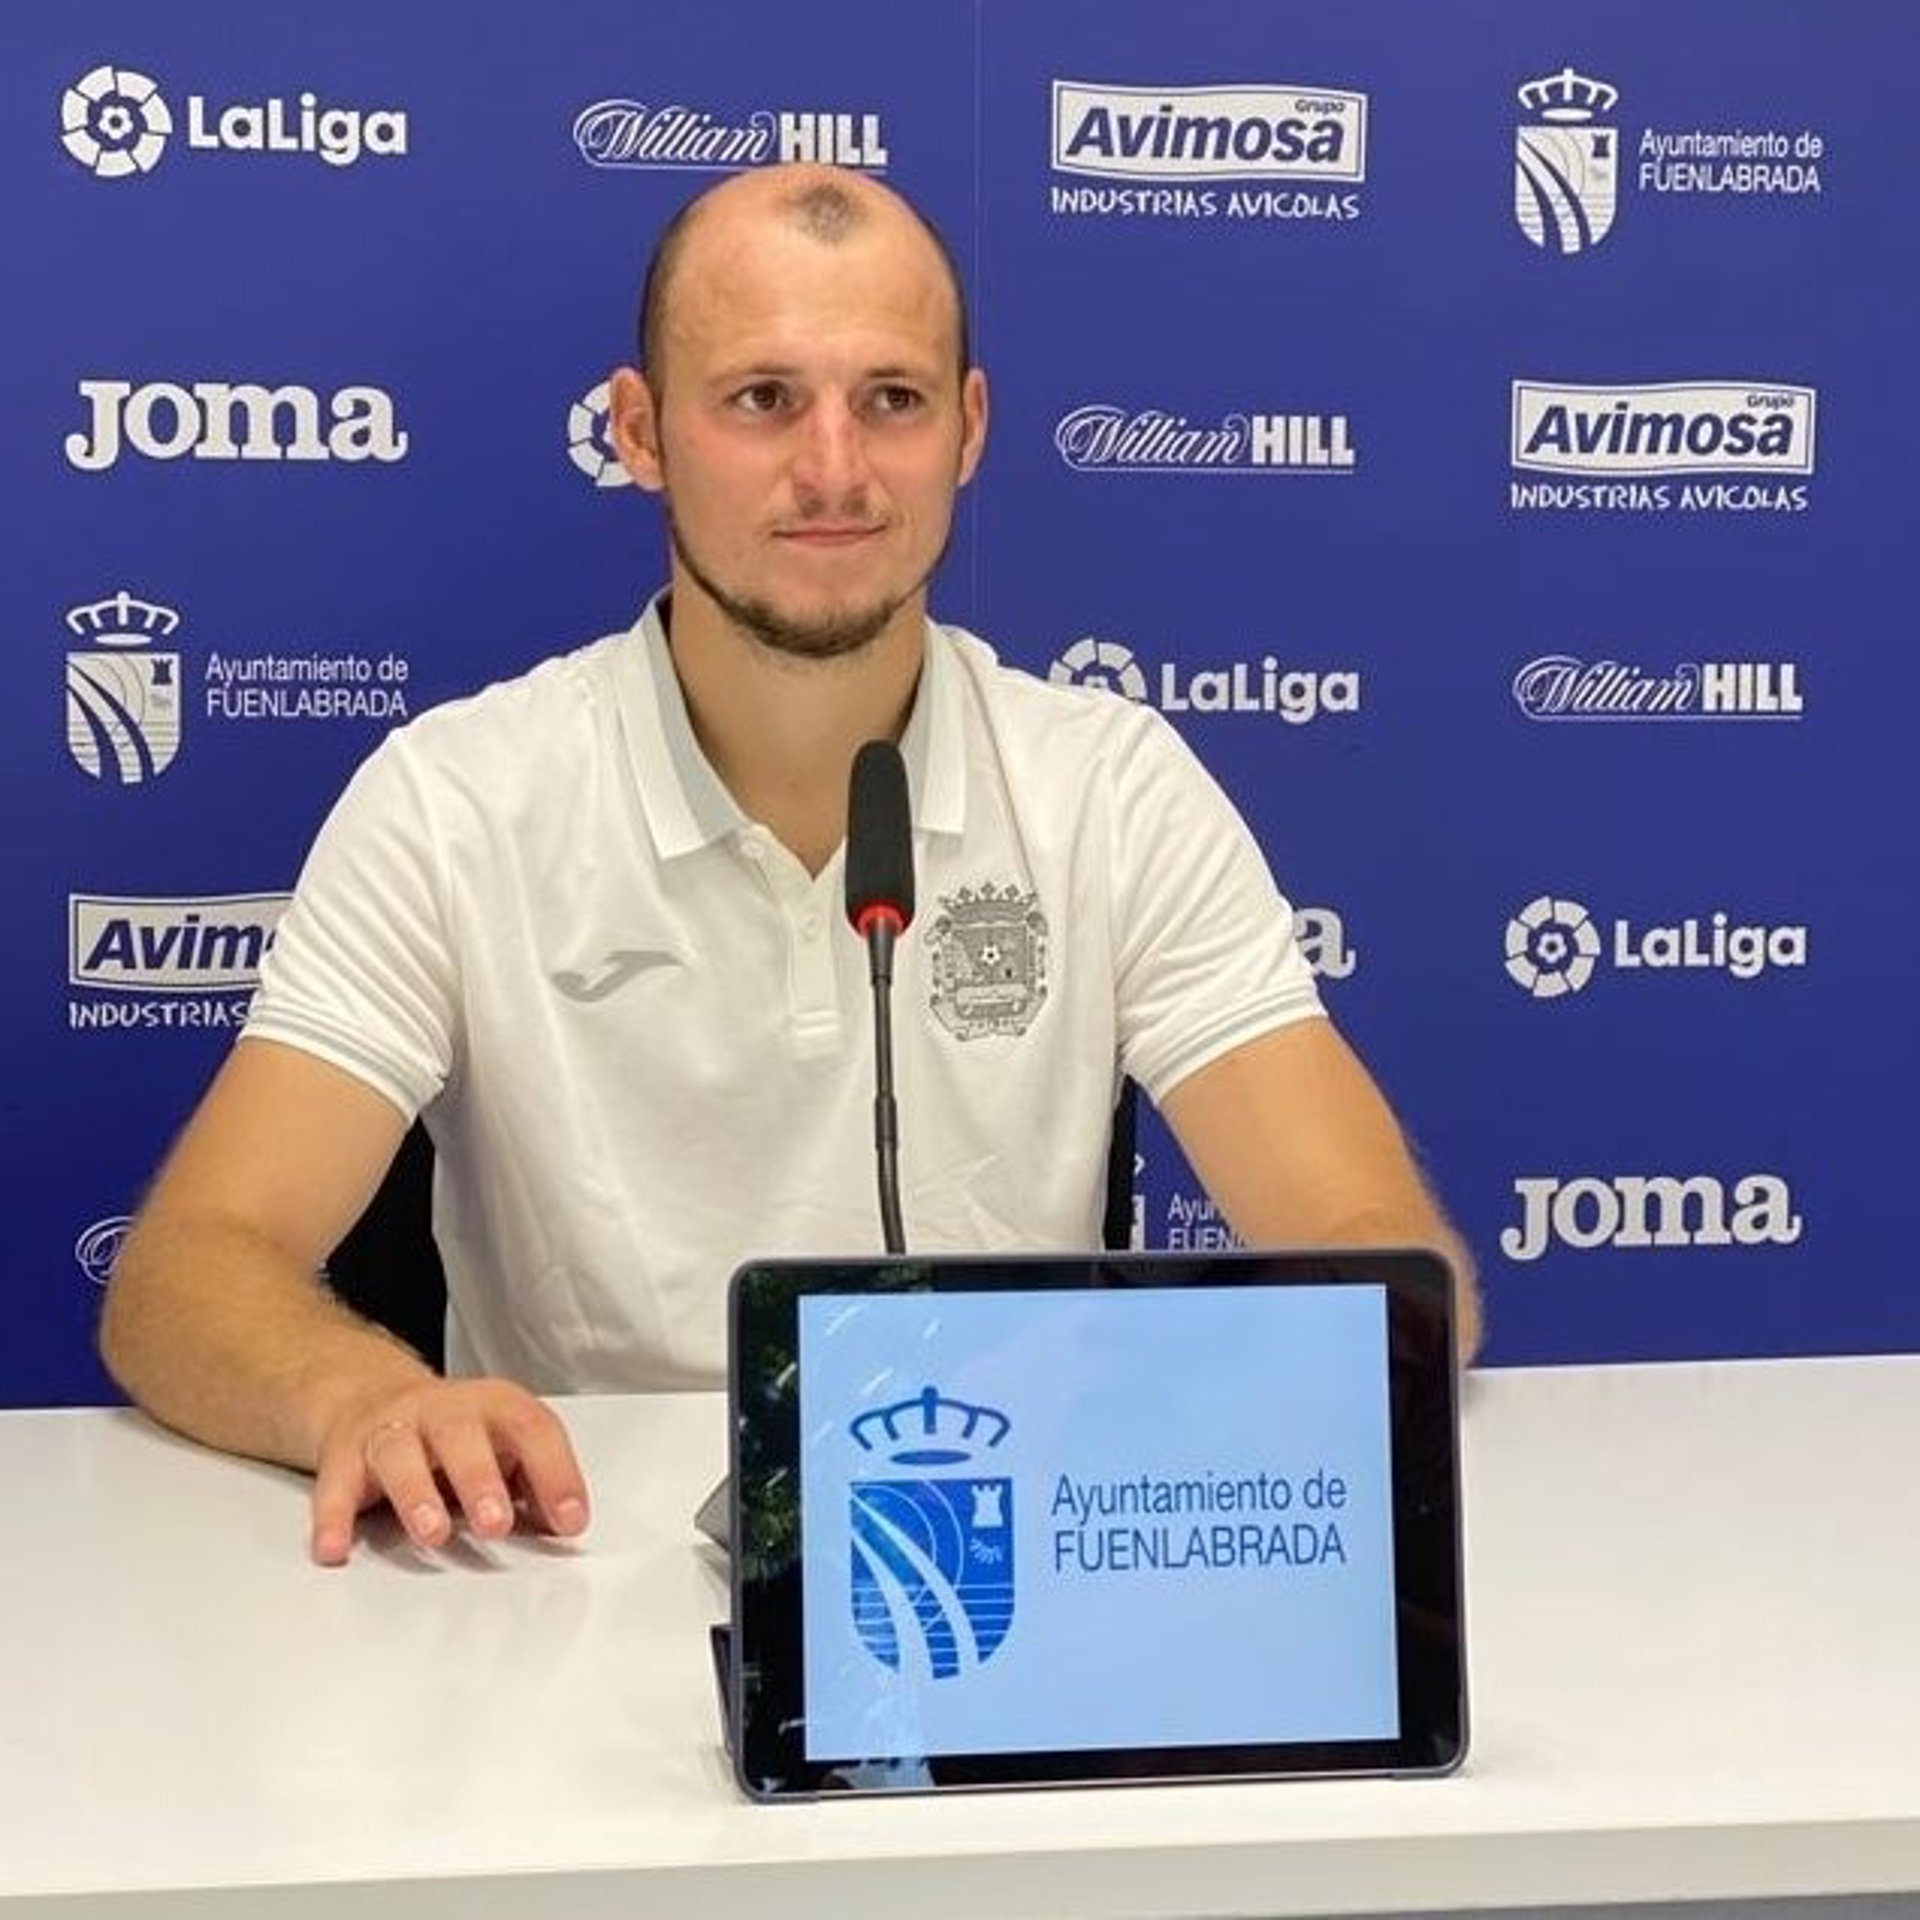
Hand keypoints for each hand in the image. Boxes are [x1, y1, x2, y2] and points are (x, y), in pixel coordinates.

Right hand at [310, 1377, 590, 1564]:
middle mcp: (442, 1410)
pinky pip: (335, 1485)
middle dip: (480, 1479)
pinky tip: (336, 1548)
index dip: (555, 1473)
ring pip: (400, 1453)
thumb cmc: (453, 1433)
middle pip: (461, 1435)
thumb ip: (534, 1482)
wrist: (369, 1396)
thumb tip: (564, 1524)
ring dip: (416, 1493)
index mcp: (493, 1406)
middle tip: (496, 1523)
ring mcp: (391, 1428)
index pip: (532, 1428)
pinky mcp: (344, 1455)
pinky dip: (333, 1518)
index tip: (570, 1521)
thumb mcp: (502, 1444)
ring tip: (433, 1533)